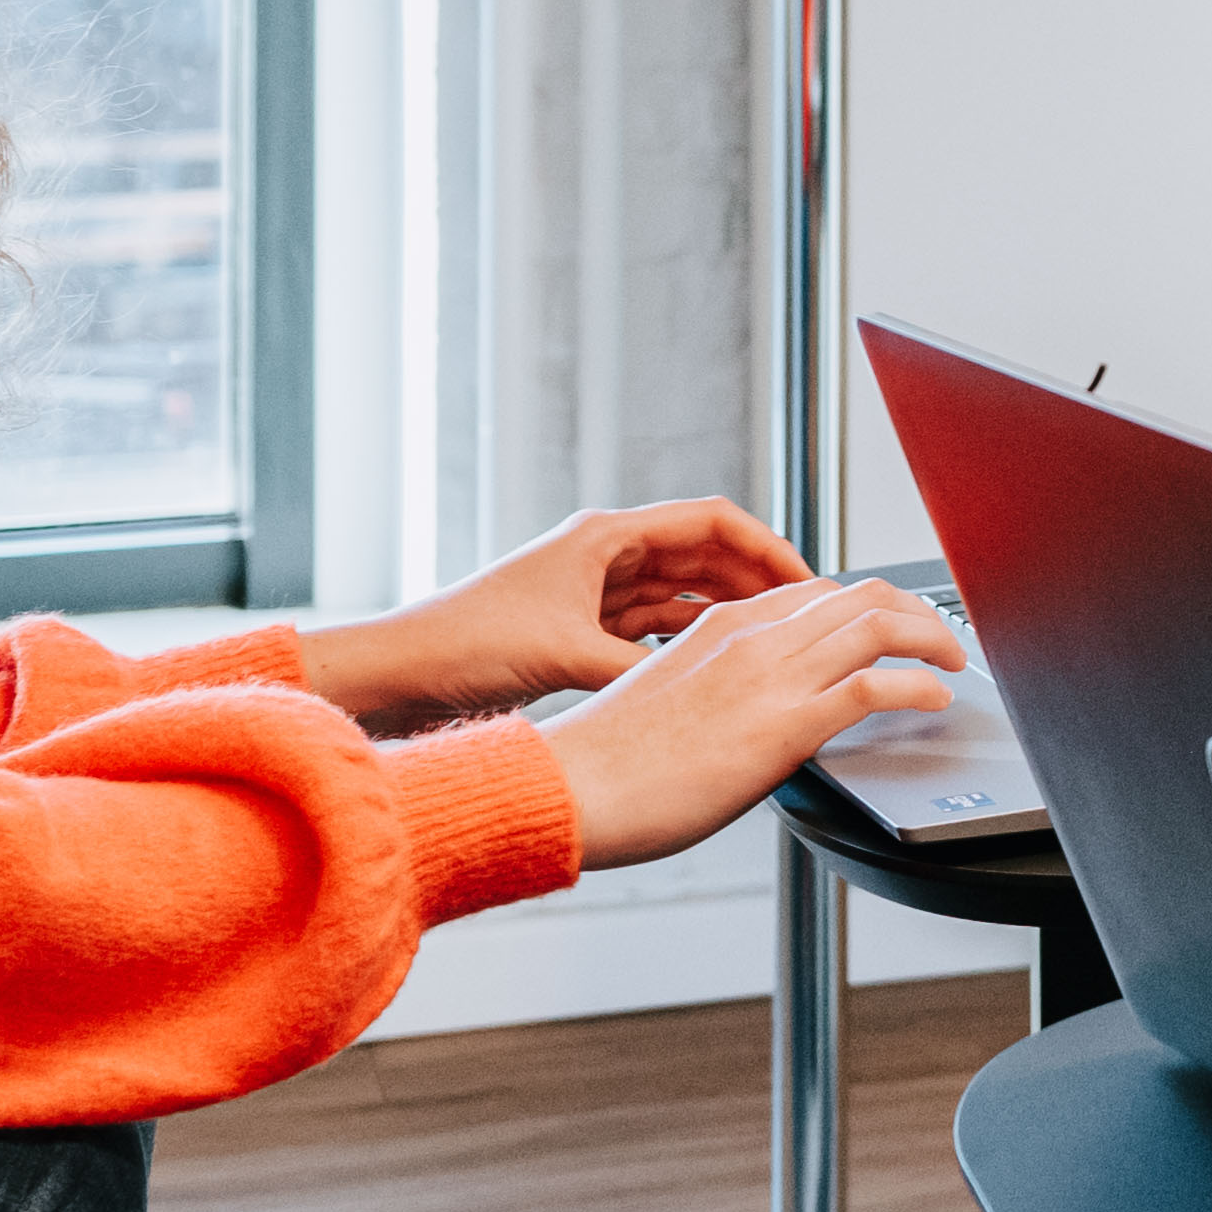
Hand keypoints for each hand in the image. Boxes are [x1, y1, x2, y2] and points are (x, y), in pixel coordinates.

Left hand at [302, 499, 814, 730]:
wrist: (404, 672)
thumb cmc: (467, 643)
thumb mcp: (568, 655)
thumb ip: (642, 669)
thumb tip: (703, 689)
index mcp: (605, 536)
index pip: (712, 523)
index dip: (768, 547)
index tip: (807, 581)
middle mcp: (603, 554)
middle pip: (703, 555)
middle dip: (756, 582)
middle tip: (803, 617)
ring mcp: (592, 589)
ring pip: (681, 592)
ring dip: (724, 611)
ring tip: (772, 642)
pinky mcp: (579, 626)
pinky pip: (652, 625)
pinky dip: (685, 639)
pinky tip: (712, 663)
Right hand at [536, 577, 961, 871]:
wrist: (570, 787)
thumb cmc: (606, 761)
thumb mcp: (670, 697)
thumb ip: (719, 690)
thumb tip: (751, 716)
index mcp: (721, 626)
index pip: (816, 592)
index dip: (867, 603)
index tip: (893, 624)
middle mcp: (751, 637)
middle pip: (860, 595)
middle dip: (916, 609)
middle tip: (943, 635)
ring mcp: (770, 677)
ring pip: (877, 625)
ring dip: (933, 637)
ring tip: (957, 659)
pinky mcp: (782, 726)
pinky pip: (874, 687)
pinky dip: (919, 684)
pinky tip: (938, 697)